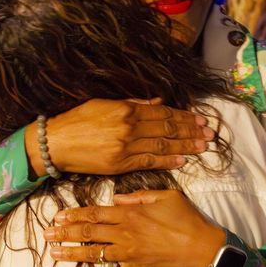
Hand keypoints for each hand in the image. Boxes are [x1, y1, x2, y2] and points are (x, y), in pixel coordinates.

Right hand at [25, 99, 213, 176]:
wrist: (55, 142)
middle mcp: (129, 127)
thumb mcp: (104, 104)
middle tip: (210, 133)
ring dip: (185, 146)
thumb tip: (158, 102)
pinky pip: (149, 161)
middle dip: (191, 131)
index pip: (163, 113)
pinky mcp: (120, 164)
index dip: (184, 116)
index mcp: (127, 109)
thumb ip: (133, 102)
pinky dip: (167, 160)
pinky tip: (182, 160)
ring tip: (203, 146)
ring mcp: (126, 147)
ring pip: (163, 145)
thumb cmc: (77, 120)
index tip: (200, 119)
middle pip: (168, 128)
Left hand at [43, 190, 225, 266]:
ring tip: (54, 255)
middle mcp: (125, 233)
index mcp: (131, 213)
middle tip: (46, 235)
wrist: (207, 250)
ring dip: (72, 255)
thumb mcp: (167, 196)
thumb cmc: (190, 220)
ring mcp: (130, 254)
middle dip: (65, 233)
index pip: (95, 212)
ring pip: (94, 254)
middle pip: (88, 232)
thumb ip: (139, 196)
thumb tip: (116, 197)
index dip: (74, 215)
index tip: (57, 217)